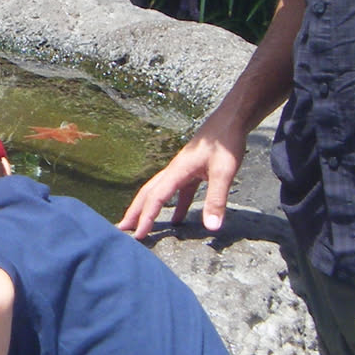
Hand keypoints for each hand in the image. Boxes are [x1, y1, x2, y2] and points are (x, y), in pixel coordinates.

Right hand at [118, 116, 247, 237]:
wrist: (231, 119)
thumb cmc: (226, 141)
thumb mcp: (223, 172)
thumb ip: (216, 200)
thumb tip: (211, 227)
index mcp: (177, 171)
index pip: (156, 197)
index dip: (147, 217)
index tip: (138, 235)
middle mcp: (174, 170)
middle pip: (149, 193)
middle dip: (135, 211)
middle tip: (122, 229)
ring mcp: (182, 170)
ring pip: (160, 191)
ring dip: (150, 208)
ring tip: (141, 224)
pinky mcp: (192, 170)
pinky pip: (178, 191)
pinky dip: (175, 205)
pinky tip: (178, 219)